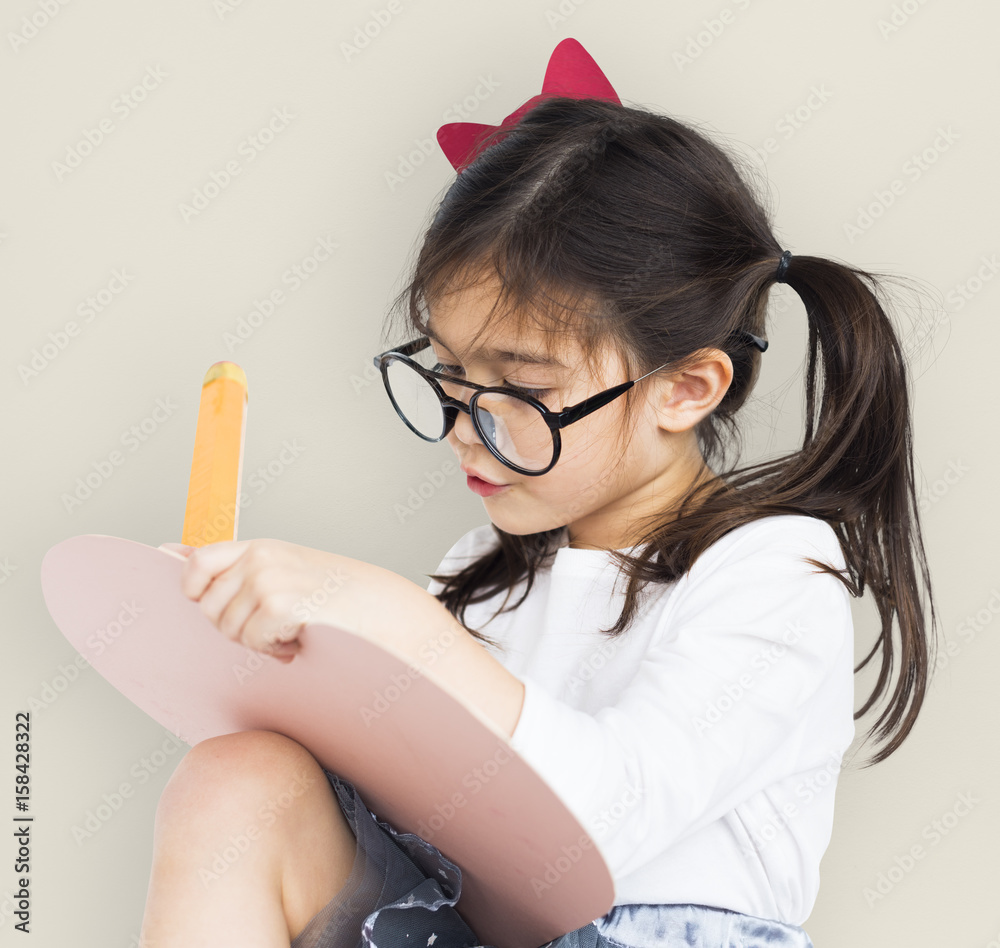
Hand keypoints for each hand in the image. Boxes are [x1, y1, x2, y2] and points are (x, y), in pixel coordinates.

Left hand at [156, 538, 351, 663]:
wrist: (380, 607)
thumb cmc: (331, 594)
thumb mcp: (277, 570)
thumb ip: (224, 563)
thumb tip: (166, 550)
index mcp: (259, 547)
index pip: (197, 564)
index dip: (198, 593)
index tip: (226, 608)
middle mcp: (260, 557)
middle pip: (209, 609)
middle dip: (237, 627)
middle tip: (275, 624)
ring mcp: (269, 579)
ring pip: (230, 630)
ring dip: (260, 641)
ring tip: (292, 629)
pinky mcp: (280, 604)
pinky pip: (253, 641)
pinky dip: (276, 648)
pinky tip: (300, 637)